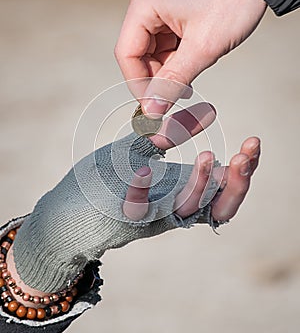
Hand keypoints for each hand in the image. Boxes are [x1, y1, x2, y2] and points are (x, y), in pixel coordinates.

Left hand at [12, 102, 259, 293]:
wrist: (72, 209)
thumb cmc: (108, 179)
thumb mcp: (144, 148)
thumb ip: (175, 133)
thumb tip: (211, 111)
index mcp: (183, 191)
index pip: (225, 186)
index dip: (245, 169)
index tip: (254, 142)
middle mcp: (174, 208)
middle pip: (220, 208)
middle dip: (237, 183)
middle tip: (245, 156)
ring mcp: (152, 217)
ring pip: (188, 210)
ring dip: (201, 185)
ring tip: (209, 157)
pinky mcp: (127, 222)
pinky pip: (140, 211)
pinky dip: (143, 192)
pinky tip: (142, 170)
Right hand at [115, 0, 266, 115]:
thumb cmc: (233, 0)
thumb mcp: (202, 48)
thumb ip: (173, 82)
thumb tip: (152, 110)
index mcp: (145, 3)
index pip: (127, 54)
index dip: (138, 84)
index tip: (154, 105)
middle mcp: (146, 1)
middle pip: (138, 52)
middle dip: (157, 77)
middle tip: (175, 95)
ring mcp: (159, 4)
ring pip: (153, 50)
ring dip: (169, 69)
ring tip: (190, 80)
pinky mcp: (173, 8)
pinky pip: (166, 41)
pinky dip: (177, 57)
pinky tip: (193, 65)